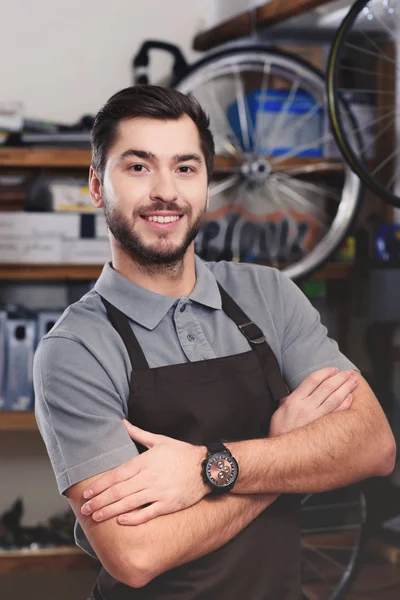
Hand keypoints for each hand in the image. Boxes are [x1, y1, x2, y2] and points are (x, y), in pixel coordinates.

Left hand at [81, 422, 207, 524]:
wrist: (206, 467)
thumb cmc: (181, 452)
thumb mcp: (159, 440)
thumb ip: (137, 433)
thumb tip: (120, 422)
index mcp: (145, 461)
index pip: (117, 475)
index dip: (100, 485)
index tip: (87, 493)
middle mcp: (150, 477)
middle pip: (119, 491)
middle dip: (100, 501)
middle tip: (84, 509)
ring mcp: (159, 492)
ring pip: (129, 503)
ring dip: (110, 511)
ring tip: (96, 517)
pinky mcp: (169, 504)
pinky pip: (148, 513)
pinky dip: (133, 518)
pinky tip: (121, 522)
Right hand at [269, 367, 358, 436]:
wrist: (283, 453)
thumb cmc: (280, 431)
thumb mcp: (279, 410)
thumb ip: (288, 398)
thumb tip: (293, 387)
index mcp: (295, 400)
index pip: (312, 380)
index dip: (325, 373)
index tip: (333, 369)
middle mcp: (306, 407)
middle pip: (326, 387)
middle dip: (340, 378)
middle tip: (349, 373)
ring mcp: (316, 418)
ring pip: (334, 399)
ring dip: (346, 388)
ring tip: (354, 381)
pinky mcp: (324, 429)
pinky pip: (337, 414)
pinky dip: (345, 405)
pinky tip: (350, 398)